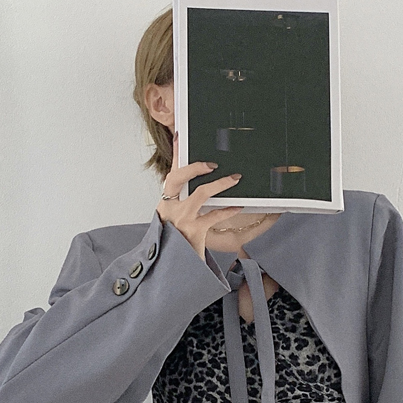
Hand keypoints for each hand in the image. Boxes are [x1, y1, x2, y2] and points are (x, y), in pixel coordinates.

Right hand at [156, 133, 243, 260]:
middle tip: (212, 163)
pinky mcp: (195, 232)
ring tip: (235, 178)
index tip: (180, 135)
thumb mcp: (174, 220)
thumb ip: (182, 203)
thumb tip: (200, 185)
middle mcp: (170, 208)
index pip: (170, 173)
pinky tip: (238, 205)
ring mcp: (182, 219)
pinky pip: (215, 216)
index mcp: (164, 202)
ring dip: (220, 184)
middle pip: (178, 178)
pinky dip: (228, 209)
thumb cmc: (175, 242)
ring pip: (201, 194)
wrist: (170, 267)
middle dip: (195, 166)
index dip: (175, 154)